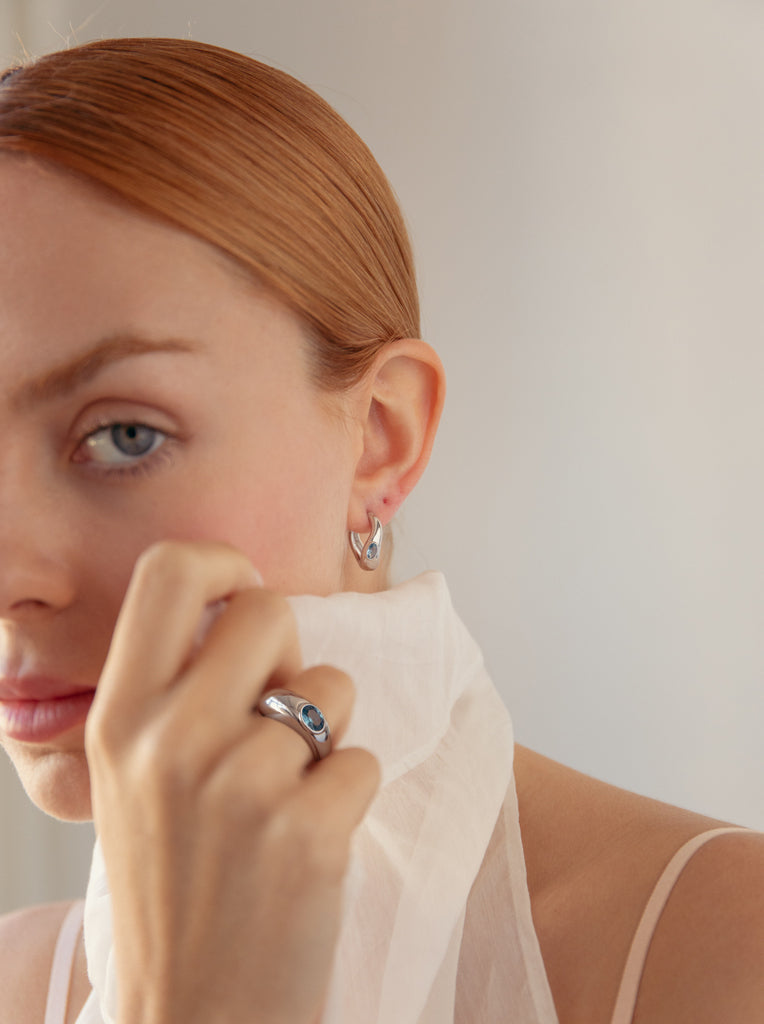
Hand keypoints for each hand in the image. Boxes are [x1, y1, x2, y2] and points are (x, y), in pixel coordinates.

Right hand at [85, 540, 379, 1023]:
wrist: (192, 1019)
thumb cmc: (172, 890)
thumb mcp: (132, 780)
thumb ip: (172, 694)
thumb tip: (241, 608)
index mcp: (121, 717)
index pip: (171, 571)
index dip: (225, 563)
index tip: (245, 594)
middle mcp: (172, 736)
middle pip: (270, 610)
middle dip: (290, 655)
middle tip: (276, 717)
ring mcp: (240, 781)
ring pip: (331, 687)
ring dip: (325, 735)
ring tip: (285, 799)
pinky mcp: (306, 828)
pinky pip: (362, 759)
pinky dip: (348, 795)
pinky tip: (308, 844)